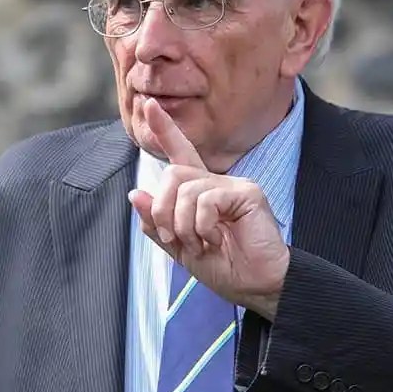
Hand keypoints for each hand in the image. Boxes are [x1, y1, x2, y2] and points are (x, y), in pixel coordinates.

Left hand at [127, 98, 289, 320]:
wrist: (256, 286)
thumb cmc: (225, 268)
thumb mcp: (179, 248)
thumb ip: (158, 223)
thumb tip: (137, 194)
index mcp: (200, 192)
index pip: (179, 154)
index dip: (165, 130)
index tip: (148, 105)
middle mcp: (215, 183)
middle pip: (172, 174)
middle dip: (163, 211)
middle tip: (174, 238)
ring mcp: (233, 185)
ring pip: (186, 188)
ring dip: (183, 225)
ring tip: (201, 243)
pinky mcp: (248, 193)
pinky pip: (207, 199)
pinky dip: (203, 224)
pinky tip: (216, 238)